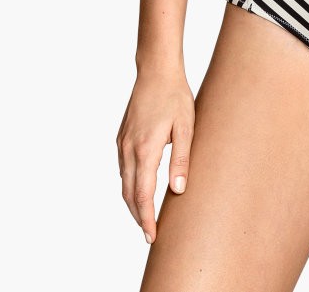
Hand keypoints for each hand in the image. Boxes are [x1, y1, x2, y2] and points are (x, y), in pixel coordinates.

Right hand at [117, 67, 195, 244]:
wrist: (156, 71)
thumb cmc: (175, 96)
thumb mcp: (186, 127)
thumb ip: (182, 159)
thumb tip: (178, 190)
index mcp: (145, 149)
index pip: (142, 195)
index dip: (146, 219)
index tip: (152, 236)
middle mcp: (129, 149)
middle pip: (129, 194)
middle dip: (138, 217)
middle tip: (150, 234)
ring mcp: (122, 143)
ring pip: (124, 183)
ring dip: (133, 202)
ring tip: (145, 216)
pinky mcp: (121, 137)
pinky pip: (123, 169)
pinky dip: (130, 185)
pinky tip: (140, 188)